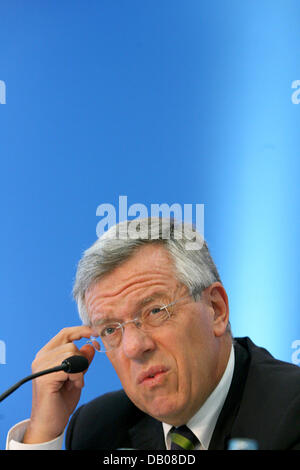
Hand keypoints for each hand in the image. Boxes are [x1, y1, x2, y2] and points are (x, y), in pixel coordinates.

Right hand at [23, 326, 96, 443]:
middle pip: (70, 343)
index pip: (65, 333)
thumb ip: (83, 359)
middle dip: (81, 359)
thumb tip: (91, 345)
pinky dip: (78, 377)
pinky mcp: (45, 377)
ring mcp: (41, 367)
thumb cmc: (61, 400)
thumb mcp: (77, 375)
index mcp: (47, 354)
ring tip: (75, 382)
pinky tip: (74, 386)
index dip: (81, 330)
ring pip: (71, 353)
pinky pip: (70, 367)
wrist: (50, 423)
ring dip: (80, 370)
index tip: (95, 332)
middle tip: (79, 375)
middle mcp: (41, 358)